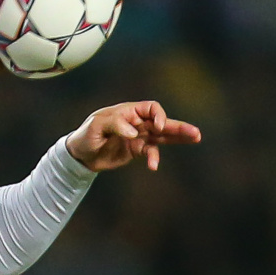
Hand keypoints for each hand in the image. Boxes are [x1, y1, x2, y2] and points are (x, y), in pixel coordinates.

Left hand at [65, 101, 200, 171]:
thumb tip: (134, 132)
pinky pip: (150, 152)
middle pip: (162, 122)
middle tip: (196, 133)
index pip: (151, 108)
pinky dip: (154, 158)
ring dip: (178, 138)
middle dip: (179, 127)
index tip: (158, 126)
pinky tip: (153, 166)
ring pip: (162, 136)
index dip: (158, 116)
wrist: (80, 155)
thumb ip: (116, 125)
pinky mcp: (136, 150)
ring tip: (196, 138)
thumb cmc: (86, 134)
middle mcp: (137, 122)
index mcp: (128, 111)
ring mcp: (138, 137)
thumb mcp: (96, 126)